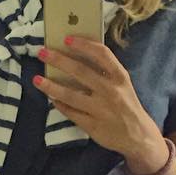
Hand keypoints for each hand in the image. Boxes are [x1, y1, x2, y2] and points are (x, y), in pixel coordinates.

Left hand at [34, 34, 159, 162]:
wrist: (139, 136)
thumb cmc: (127, 105)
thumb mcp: (123, 85)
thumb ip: (105, 72)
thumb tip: (77, 56)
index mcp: (120, 78)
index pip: (102, 54)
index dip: (84, 44)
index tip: (67, 38)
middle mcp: (110, 92)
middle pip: (81, 72)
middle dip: (59, 60)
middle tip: (42, 52)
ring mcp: (100, 110)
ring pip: (70, 95)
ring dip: (51, 86)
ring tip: (36, 79)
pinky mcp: (92, 126)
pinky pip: (71, 113)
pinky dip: (59, 105)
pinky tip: (51, 99)